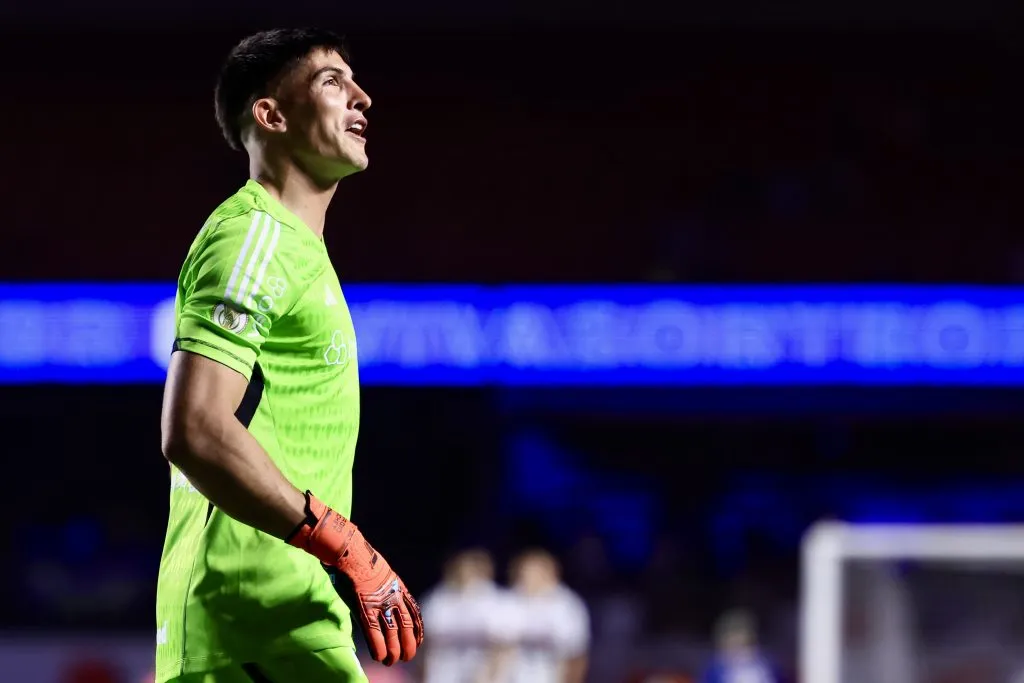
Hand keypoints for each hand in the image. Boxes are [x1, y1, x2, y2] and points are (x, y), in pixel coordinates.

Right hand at [287, 491, 423, 663]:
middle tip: (407, 656)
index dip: (417, 629)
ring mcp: (379, 603)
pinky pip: (374, 633)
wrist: (349, 550)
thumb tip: (378, 590)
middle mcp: (393, 596)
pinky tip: (379, 658)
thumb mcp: (379, 569)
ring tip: (393, 661)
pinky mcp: (364, 608)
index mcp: (398, 587)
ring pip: (393, 633)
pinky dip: (378, 647)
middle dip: (409, 644)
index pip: (414, 612)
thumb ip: (382, 584)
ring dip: (394, 650)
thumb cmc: (358, 557)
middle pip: (407, 626)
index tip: (418, 641)